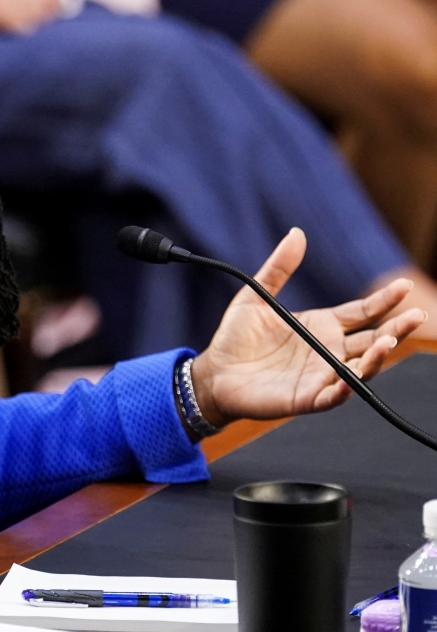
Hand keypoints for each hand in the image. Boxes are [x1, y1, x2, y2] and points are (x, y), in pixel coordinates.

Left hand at [190, 228, 426, 428]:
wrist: (214, 373)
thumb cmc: (235, 340)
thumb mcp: (255, 296)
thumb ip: (279, 268)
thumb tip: (296, 233)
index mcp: (321, 326)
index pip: (362, 312)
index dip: (384, 300)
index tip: (403, 285)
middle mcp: (327, 351)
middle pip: (372, 340)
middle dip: (396, 329)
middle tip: (416, 316)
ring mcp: (320, 376)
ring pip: (360, 369)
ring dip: (376, 357)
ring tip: (388, 341)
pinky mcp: (306, 398)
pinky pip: (333, 396)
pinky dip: (345, 388)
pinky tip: (353, 376)